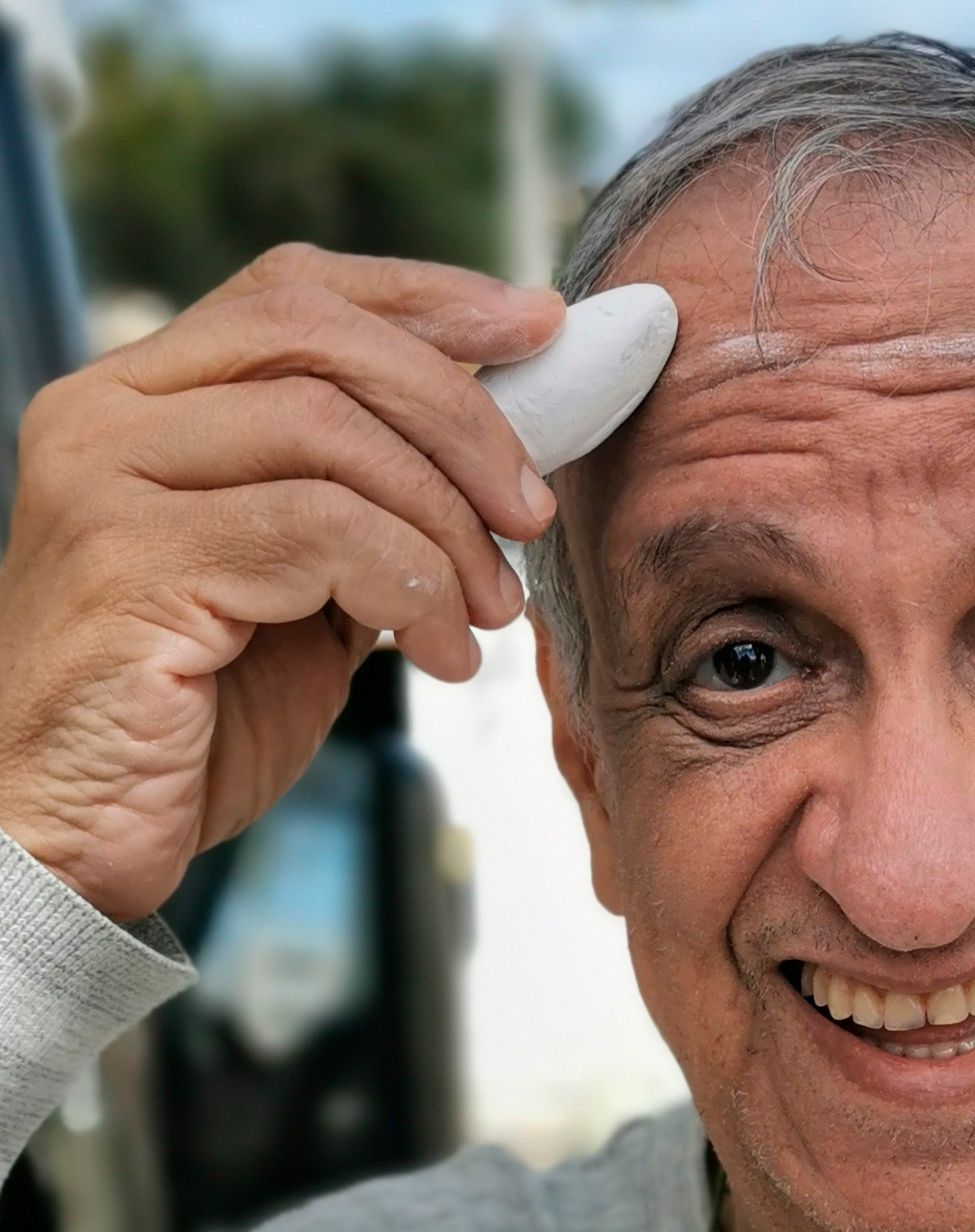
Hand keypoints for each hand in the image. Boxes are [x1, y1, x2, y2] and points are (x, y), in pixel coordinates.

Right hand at [0, 243, 562, 922]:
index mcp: (146, 400)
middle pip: (318, 338)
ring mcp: (104, 482)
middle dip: (460, 417)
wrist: (78, 835)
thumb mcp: (307, 588)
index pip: (294, 293)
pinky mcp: (128, 563)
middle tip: (531, 508)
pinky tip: (440, 655)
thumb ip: (369, 507)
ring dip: (447, 526)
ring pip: (331, 432)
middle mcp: (107, 415)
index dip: (427, 298)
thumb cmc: (196, 717)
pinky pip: (319, 530)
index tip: (535, 326)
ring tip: (488, 611)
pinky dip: (413, 587)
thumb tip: (500, 455)